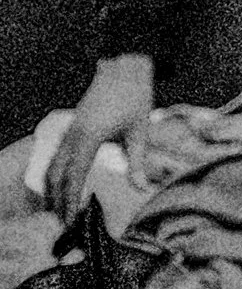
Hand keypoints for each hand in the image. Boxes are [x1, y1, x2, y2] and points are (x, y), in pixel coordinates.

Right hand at [46, 55, 152, 224]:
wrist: (125, 64)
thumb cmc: (136, 96)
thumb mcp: (140, 129)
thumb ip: (138, 162)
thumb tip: (141, 190)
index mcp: (88, 137)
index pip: (73, 177)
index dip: (70, 201)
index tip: (70, 221)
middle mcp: (73, 135)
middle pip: (57, 176)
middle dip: (57, 201)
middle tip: (63, 225)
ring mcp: (70, 129)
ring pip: (53, 166)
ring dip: (53, 189)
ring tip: (60, 210)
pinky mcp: (72, 126)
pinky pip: (57, 155)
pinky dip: (56, 174)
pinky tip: (63, 185)